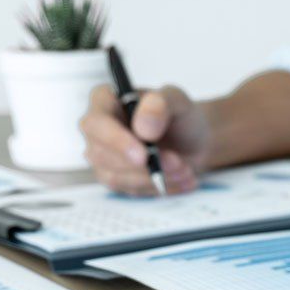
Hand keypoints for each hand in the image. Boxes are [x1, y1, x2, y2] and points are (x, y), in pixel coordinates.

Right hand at [80, 85, 210, 195]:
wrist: (194, 141)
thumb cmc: (180, 115)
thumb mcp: (177, 100)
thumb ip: (160, 105)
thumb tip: (142, 128)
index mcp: (104, 100)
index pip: (96, 123)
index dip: (116, 141)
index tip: (143, 155)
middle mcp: (97, 130)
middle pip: (102, 154)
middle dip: (142, 165)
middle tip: (177, 163)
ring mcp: (102, 156)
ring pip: (116, 176)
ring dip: (154, 176)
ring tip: (185, 168)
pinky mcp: (115, 178)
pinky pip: (130, 189)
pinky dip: (159, 186)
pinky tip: (181, 178)